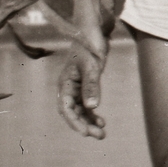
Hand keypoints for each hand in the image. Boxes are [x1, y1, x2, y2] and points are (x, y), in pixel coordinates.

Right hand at [57, 24, 107, 138]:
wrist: (92, 30)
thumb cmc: (90, 45)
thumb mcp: (92, 66)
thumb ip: (92, 86)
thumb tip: (92, 107)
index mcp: (65, 83)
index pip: (66, 108)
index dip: (75, 122)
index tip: (86, 133)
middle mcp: (67, 87)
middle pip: (73, 112)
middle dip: (84, 125)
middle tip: (100, 136)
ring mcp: (75, 86)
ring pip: (79, 109)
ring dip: (89, 121)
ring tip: (102, 133)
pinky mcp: (84, 83)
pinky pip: (85, 103)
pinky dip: (92, 113)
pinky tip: (101, 121)